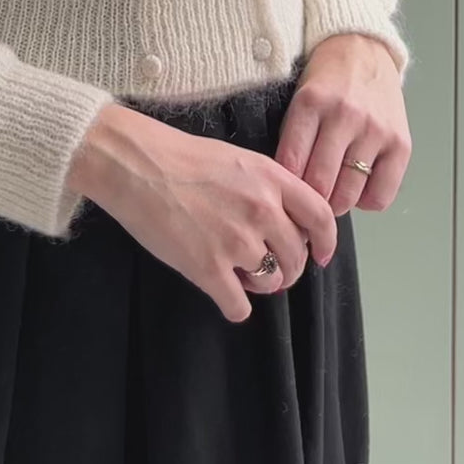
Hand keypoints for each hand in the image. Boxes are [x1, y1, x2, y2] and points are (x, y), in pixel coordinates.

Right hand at [68, 102, 337, 323]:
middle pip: (296, 256)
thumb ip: (268, 188)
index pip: (321, 217)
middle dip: (288, 269)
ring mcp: (236, 242)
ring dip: (260, 284)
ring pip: (270, 282)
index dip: (326, 242)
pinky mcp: (208, 269)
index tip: (321, 255)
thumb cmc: (183, 158)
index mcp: (271, 179)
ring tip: (240, 274)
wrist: (137, 166)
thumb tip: (287, 223)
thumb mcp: (239, 160)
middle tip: (271, 270)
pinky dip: (234, 306)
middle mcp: (262, 210)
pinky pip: (239, 306)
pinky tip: (224, 294)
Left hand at [274, 34, 410, 216]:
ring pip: (349, 194)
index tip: (286, 195)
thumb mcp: (299, 96)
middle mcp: (345, 115)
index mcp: (311, 102)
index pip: (291, 163)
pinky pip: (381, 195)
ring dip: (336, 203)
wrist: (361, 47)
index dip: (286, 187)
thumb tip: (290, 188)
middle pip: (320, 184)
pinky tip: (359, 187)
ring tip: (331, 195)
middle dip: (310, 200)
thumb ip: (292, 137)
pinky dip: (366, 201)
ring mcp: (375, 129)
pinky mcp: (400, 142)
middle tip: (307, 201)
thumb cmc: (327, 77)